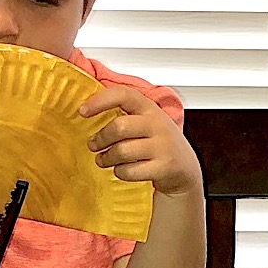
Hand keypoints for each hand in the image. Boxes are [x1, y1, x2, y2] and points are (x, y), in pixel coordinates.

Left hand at [81, 86, 201, 195]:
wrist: (184, 168)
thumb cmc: (157, 143)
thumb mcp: (146, 121)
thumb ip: (124, 114)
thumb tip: (86, 111)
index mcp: (149, 108)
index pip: (123, 95)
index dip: (100, 101)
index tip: (83, 111)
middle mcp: (158, 125)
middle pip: (119, 127)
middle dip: (101, 138)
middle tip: (94, 144)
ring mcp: (163, 146)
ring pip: (122, 151)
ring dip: (106, 158)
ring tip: (104, 159)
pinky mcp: (164, 167)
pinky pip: (130, 171)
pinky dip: (120, 172)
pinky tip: (122, 170)